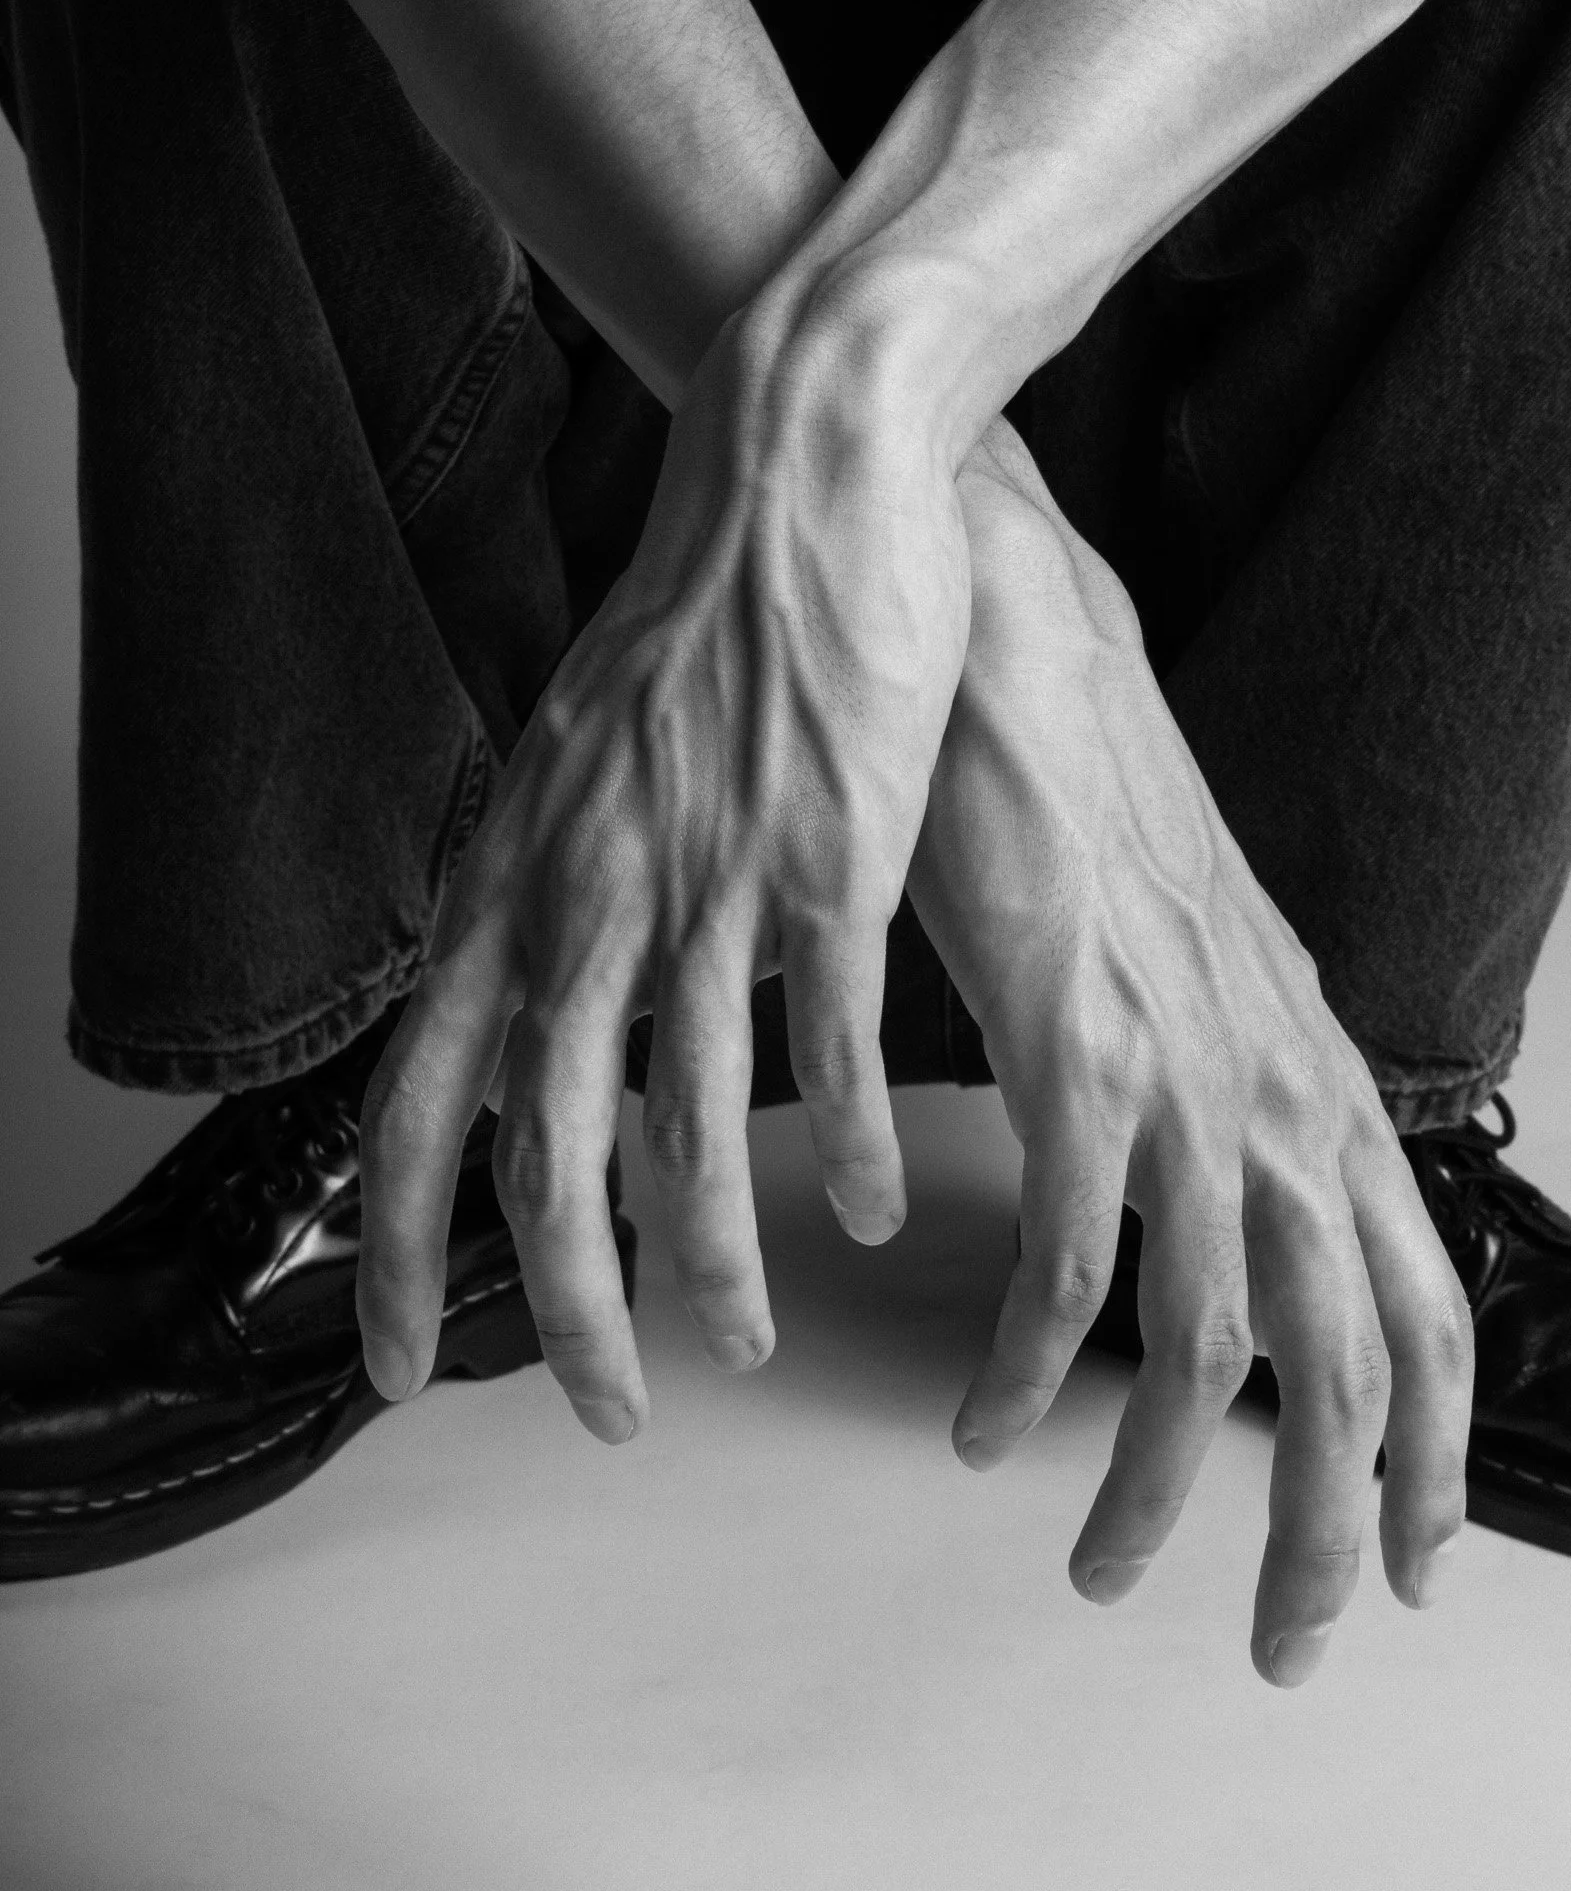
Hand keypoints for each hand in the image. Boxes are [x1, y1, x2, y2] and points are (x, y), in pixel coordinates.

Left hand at [355, 284, 970, 1435]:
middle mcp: (584, 899)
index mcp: (511, 883)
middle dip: (565, 1318)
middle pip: (545, 1163)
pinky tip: (864, 1211)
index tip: (386, 1367)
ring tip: (739, 1340)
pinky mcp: (824, 861)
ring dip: (713, 1270)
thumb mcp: (574, 773)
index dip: (386, 1256)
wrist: (798, 479)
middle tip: (606, 1410)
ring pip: (687, 1135)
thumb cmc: (694, 632)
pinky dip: (840, 1150)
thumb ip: (546, 906)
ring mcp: (702, 884)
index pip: (410, 1109)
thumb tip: (534, 1023)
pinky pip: (825, 1048)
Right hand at [907, 420, 1472, 1684]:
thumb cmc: (1079, 794)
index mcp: (1313, 1072)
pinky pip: (1074, 1268)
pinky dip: (1032, 1375)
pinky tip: (980, 1427)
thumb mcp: (1188, 960)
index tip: (1412, 1560)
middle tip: (1293, 1642)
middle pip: (1364, 1362)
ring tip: (1108, 1576)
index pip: (1427, 1301)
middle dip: (1340, 1530)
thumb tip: (1199, 1174)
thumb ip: (1209, 1073)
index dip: (1435, 1451)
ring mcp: (1188, 1072)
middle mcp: (1280, 1089)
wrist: (1011, 639)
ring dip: (1169, 1493)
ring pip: (1223, 1349)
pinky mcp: (1080, 1054)